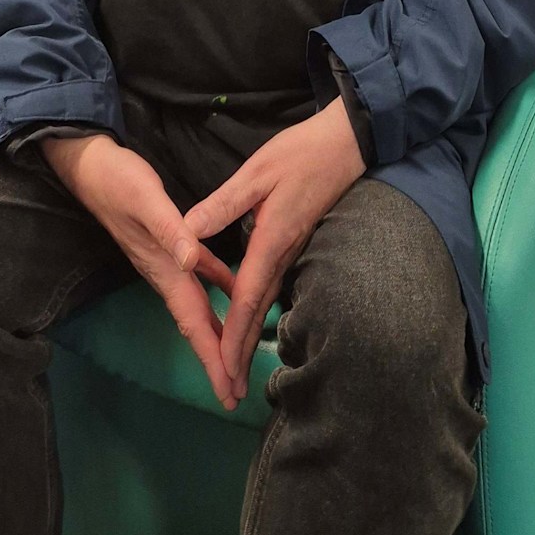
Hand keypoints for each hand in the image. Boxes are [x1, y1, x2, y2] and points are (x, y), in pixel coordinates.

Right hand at [42, 134, 238, 408]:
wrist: (93, 166)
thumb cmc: (119, 182)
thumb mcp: (147, 200)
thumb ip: (171, 230)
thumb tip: (193, 262)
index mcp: (165, 269)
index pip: (193, 323)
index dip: (212, 357)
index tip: (229, 390)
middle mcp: (168, 272)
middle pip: (198, 325)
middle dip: (217, 359)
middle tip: (239, 394)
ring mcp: (169, 260)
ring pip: (200, 306)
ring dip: (219, 332)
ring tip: (241, 356)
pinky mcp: (172, 243)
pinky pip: (203, 275)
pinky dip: (221, 288)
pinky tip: (237, 289)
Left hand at [183, 97, 364, 400]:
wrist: (346, 145)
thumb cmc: (300, 154)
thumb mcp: (256, 172)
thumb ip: (222, 204)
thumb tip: (188, 235)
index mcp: (271, 240)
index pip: (247, 297)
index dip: (234, 334)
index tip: (223, 366)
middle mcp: (283, 253)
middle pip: (259, 310)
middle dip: (242, 350)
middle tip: (230, 389)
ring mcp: (293, 250)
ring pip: (267, 301)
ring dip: (252, 336)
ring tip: (238, 367)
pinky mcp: (296, 241)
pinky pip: (273, 285)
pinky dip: (260, 310)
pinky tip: (252, 318)